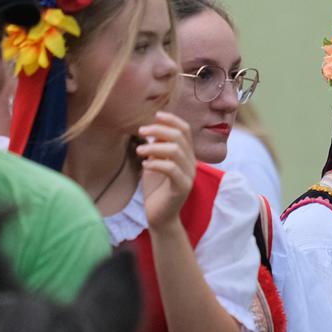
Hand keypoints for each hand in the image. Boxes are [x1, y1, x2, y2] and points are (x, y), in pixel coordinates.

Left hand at [137, 112, 196, 229]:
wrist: (160, 216)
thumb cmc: (156, 190)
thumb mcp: (155, 163)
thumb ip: (156, 148)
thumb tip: (151, 131)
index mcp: (186, 155)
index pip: (185, 130)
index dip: (172, 120)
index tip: (155, 115)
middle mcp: (191, 163)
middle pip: (180, 137)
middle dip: (158, 130)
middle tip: (141, 131)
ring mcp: (189, 175)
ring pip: (175, 151)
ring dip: (154, 147)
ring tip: (139, 151)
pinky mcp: (182, 187)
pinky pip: (171, 169)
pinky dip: (155, 163)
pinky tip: (145, 165)